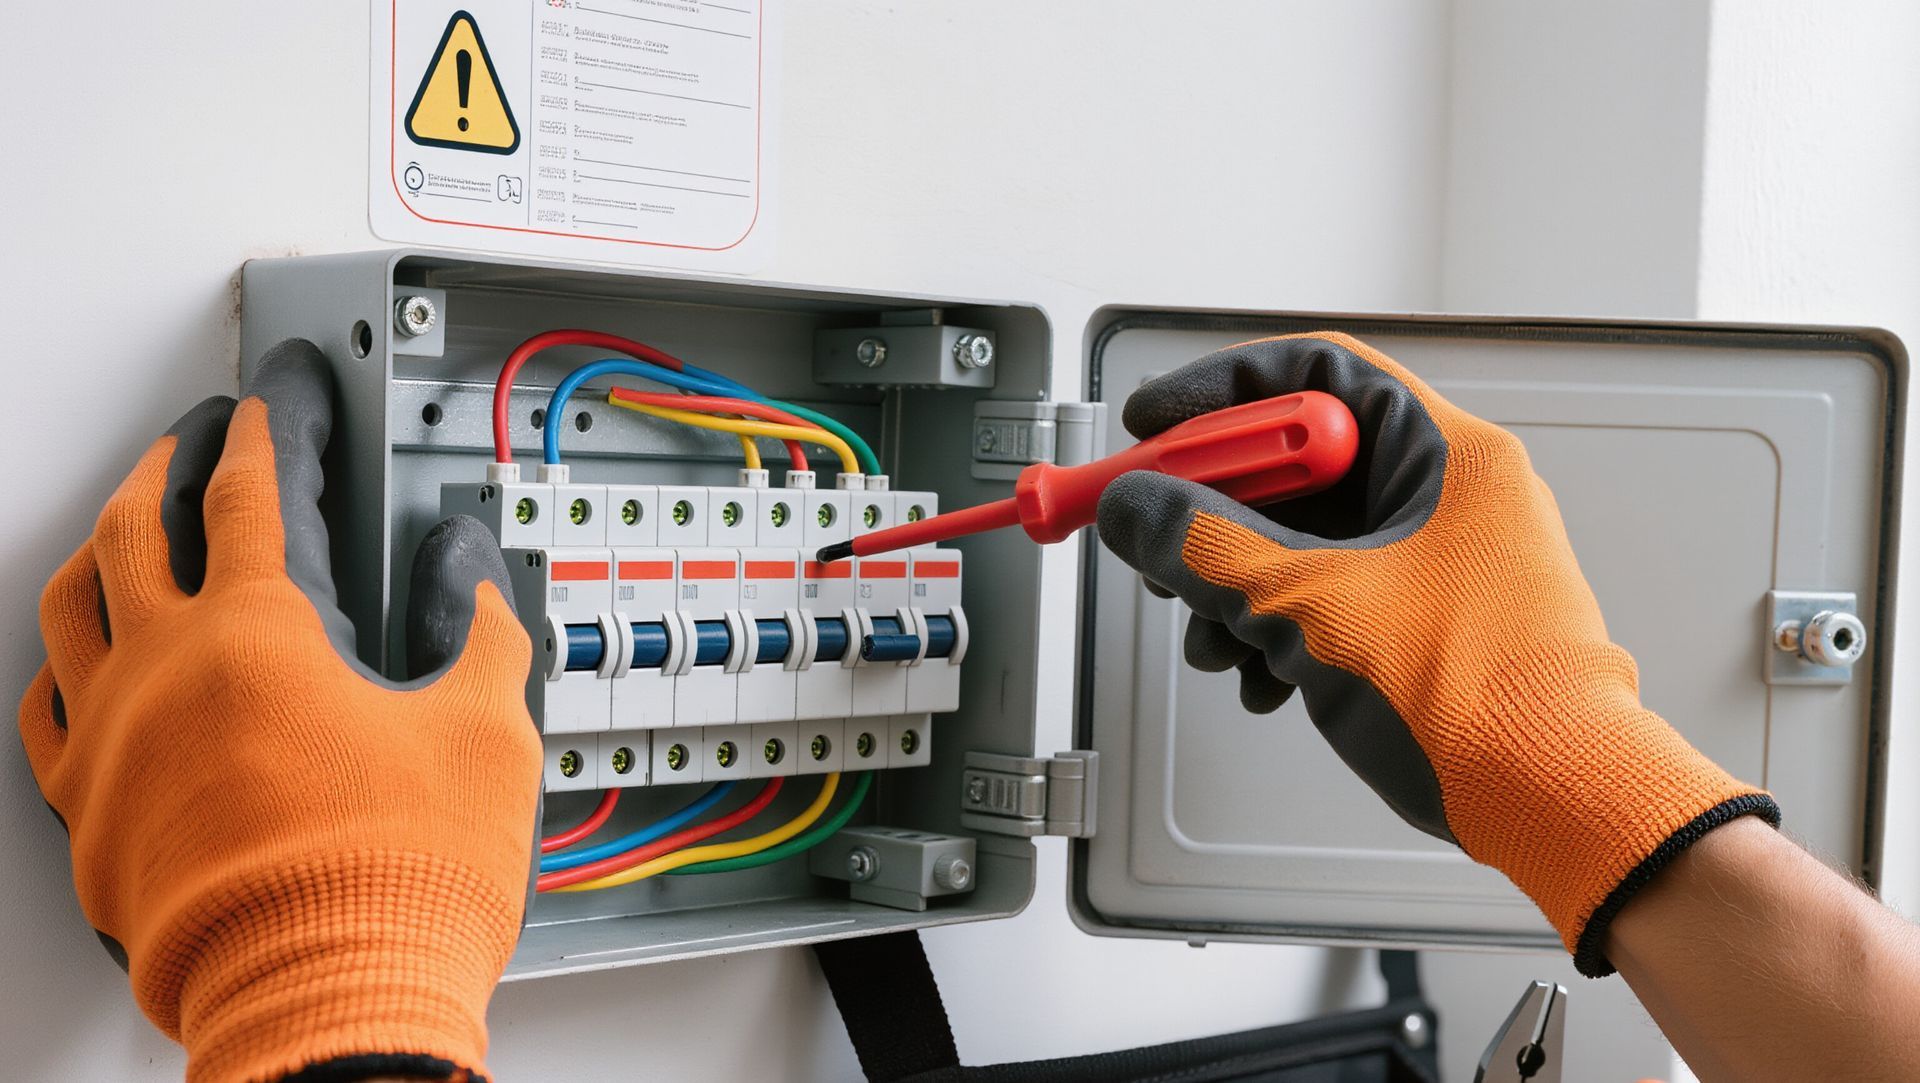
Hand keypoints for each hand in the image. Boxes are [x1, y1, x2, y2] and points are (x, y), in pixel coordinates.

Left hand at [19, 340, 541, 1082]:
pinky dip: (63, 662)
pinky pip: (44, 711)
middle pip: (135, 524)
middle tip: (199, 439)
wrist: (328, 1007)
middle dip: (171, 463)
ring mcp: (109, 744)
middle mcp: (162, 672)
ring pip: (70, 606)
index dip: (271, 428)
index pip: (252, 490)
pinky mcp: (88, 816)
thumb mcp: (488, 730)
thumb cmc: (401, 882)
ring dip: (99, 543)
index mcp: (259, 633)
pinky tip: (81, 659)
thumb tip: (469, 569)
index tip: (279, 401)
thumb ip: (479, 625)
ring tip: (124, 522)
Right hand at [1095, 332, 1775, 975]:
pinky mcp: (1433, 621)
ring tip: (1213, 638)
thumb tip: (1138, 508)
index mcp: (1445, 454)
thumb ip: (1206, 548)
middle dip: (1217, 513)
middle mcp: (1451, 494)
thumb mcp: (1309, 607)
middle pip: (1302, 465)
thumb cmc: (1478, 698)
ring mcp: (1446, 560)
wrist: (1555, 799)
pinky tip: (1261, 677)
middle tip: (1161, 540)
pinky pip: (1336, 595)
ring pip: (1311, 539)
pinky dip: (1284, 627)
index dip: (1222, 390)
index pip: (1316, 372)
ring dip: (1241, 585)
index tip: (1159, 424)